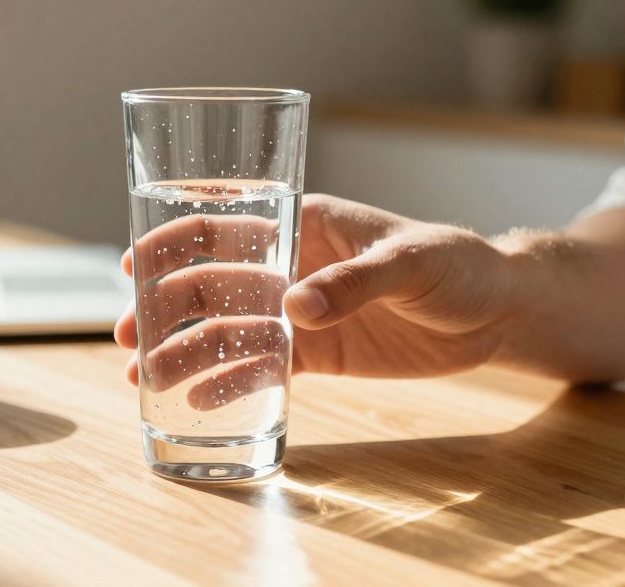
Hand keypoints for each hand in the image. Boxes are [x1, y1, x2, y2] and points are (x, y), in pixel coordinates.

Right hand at [114, 194, 523, 402]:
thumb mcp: (409, 263)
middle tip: (127, 336)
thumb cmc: (456, 263)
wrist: (497, 312)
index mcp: (305, 223)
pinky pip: (263, 369)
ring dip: (186, 350)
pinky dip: (230, 383)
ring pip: (228, 330)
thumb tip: (293, 308)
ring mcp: (299, 312)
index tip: (131, 263)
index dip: (173, 241)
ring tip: (145, 379)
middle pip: (213, 284)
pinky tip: (200, 400)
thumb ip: (352, 282)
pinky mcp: (317, 354)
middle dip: (165, 307)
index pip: (226, 224)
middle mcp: (291, 265)